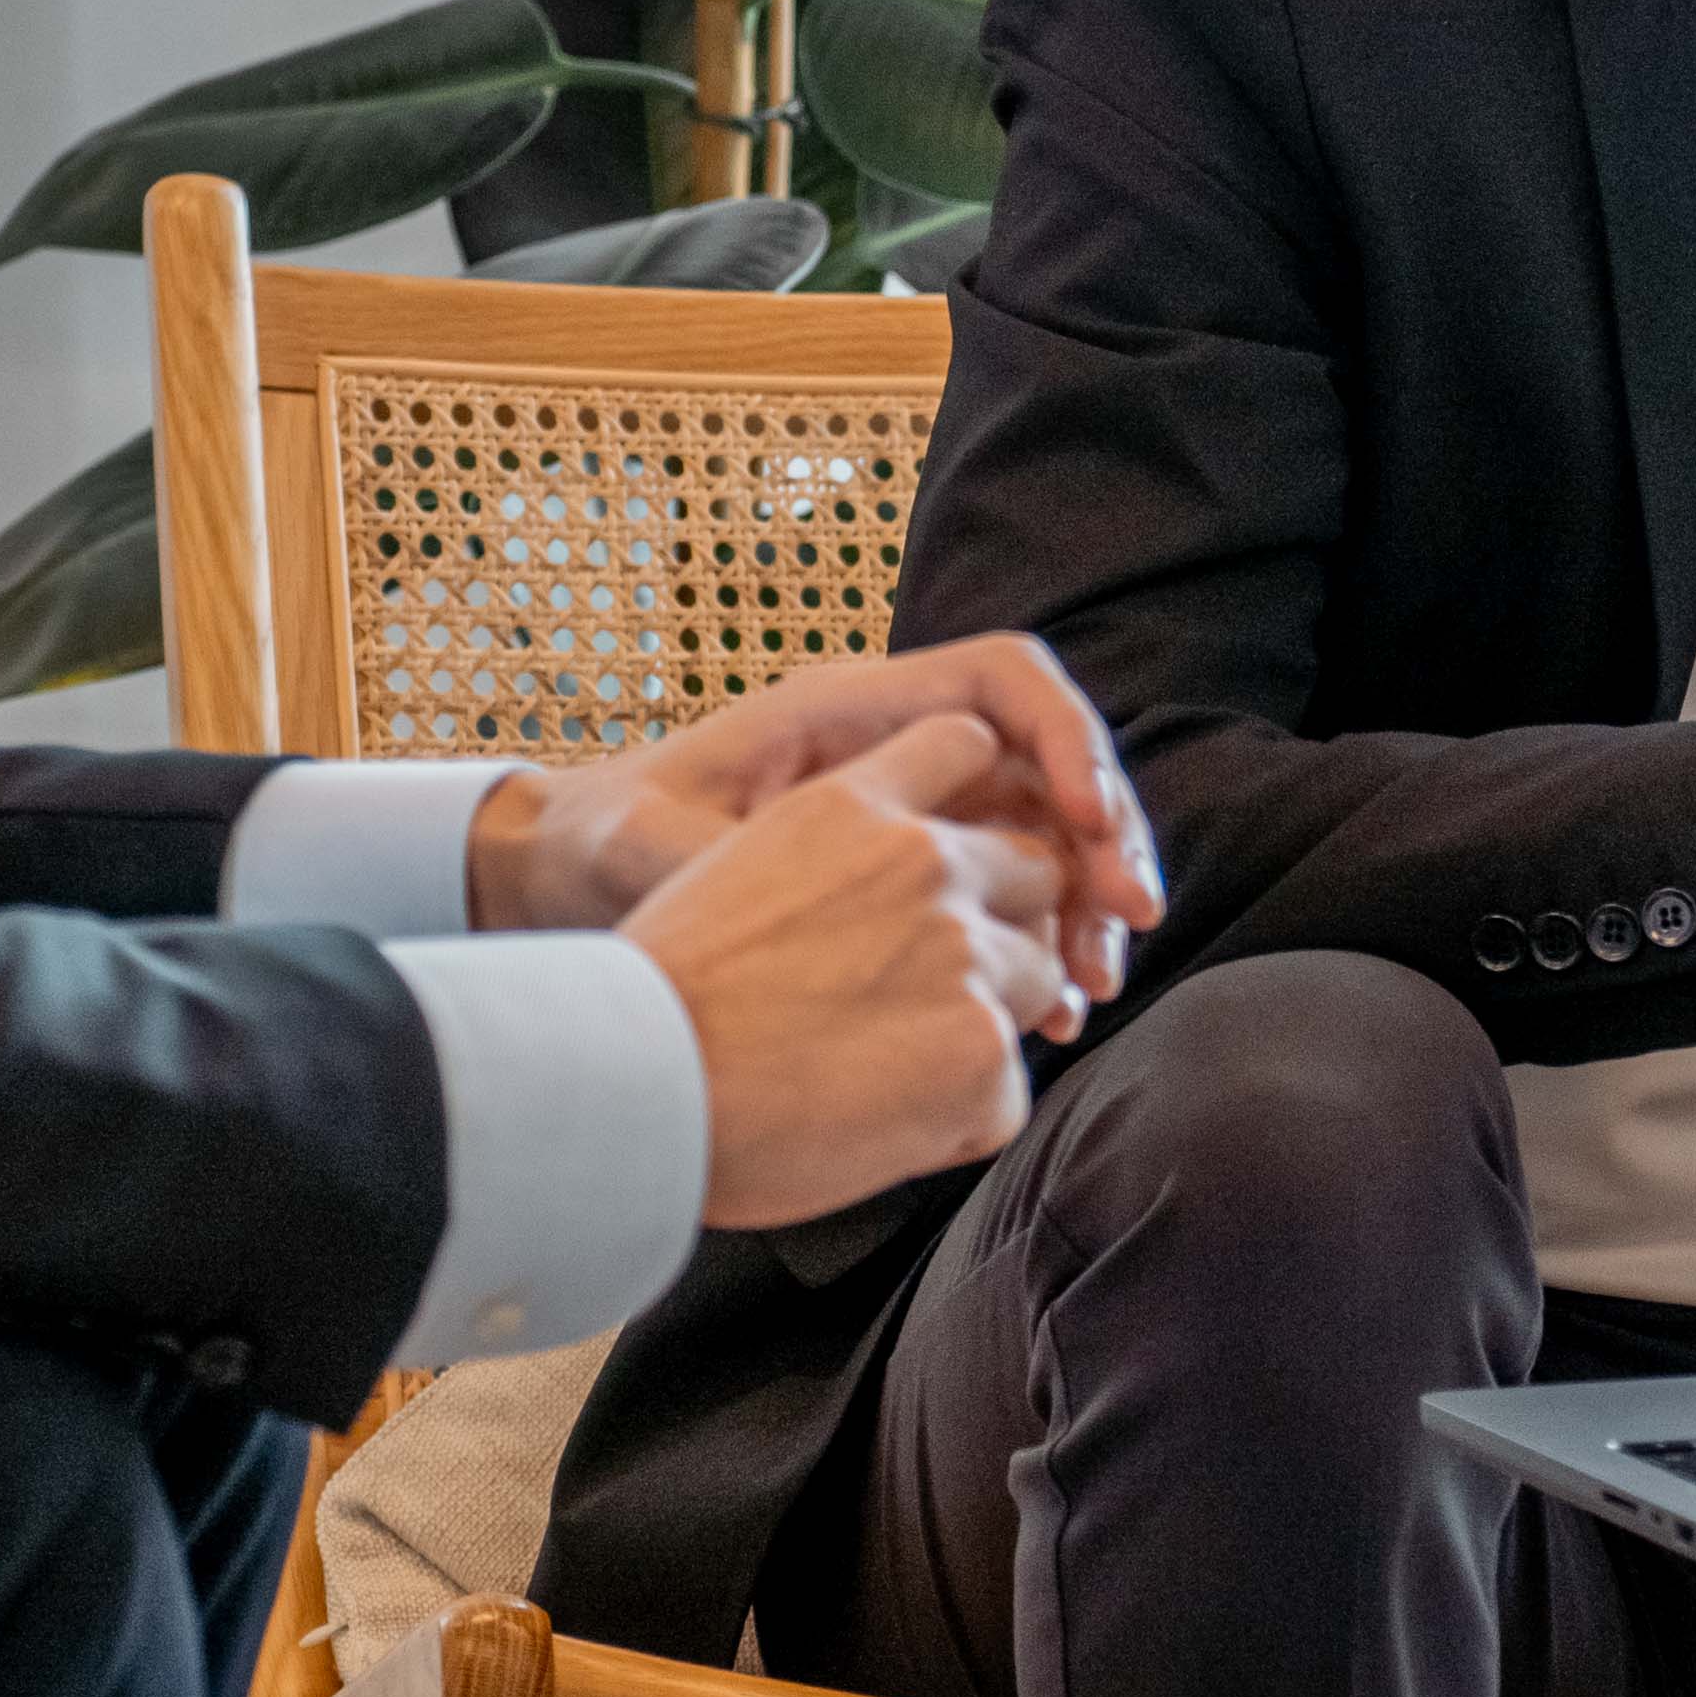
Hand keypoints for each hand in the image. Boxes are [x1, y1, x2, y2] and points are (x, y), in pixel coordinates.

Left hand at [470, 634, 1158, 1008]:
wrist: (567, 876)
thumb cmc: (601, 839)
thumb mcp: (649, 839)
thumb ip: (723, 850)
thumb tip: (792, 876)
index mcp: (854, 710)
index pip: (1005, 683)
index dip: (1070, 739)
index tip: (1092, 826)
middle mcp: (901, 750)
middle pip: (1049, 765)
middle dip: (1105, 837)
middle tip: (1127, 925)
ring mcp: (913, 813)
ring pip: (1043, 839)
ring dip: (1083, 905)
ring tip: (1094, 986)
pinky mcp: (909, 880)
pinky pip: (1005, 898)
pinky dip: (1039, 948)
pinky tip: (1052, 1013)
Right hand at [626, 726, 1100, 1228]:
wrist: (634, 1082)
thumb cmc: (659, 997)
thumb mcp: (734, 867)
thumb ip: (834, 860)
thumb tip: (876, 900)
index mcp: (854, 804)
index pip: (966, 744)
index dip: (973, 802)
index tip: (954, 859)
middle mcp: (924, 861)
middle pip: (1034, 870)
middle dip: (1004, 925)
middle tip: (927, 992)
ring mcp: (965, 953)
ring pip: (1042, 977)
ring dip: (989, 1022)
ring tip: (892, 1070)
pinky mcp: (982, 1050)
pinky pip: (1012, 1090)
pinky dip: (962, 1119)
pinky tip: (882, 1126)